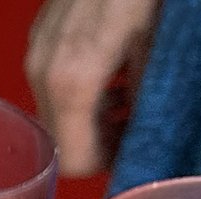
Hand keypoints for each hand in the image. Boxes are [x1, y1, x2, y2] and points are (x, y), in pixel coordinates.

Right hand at [26, 0, 162, 176]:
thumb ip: (149, 100)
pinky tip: (113, 62)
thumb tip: (146, 130)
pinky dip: (83, 84)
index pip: (75, 160)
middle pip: (63, 137)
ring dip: (92, 111)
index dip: (110, 162)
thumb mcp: (162, 46)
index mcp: (71, 81)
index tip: (137, 146)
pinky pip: (55, 79)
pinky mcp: (40, 34)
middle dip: (100, 137)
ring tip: (130, 88)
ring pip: (57, 109)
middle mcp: (43, 70)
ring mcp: (38, 50)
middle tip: (138, 118)